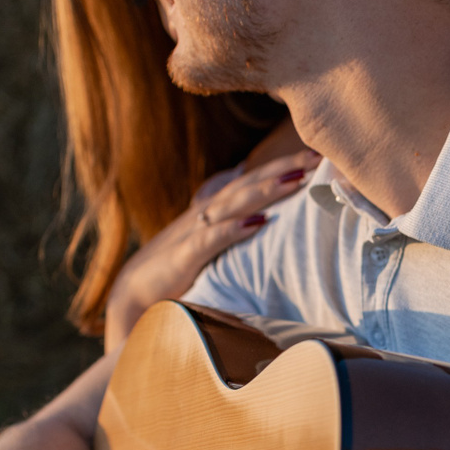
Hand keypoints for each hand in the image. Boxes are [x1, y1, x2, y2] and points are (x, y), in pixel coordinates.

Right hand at [103, 148, 321, 353]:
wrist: (133, 295)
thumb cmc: (175, 267)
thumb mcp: (206, 239)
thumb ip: (227, 217)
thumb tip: (253, 197)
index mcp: (212, 210)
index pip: (251, 180)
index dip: (280, 166)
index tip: (315, 155)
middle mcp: (205, 214)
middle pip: (247, 184)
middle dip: (281, 168)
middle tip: (316, 155)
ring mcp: (193, 233)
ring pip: (233, 204)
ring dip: (264, 190)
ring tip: (294, 179)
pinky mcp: (184, 257)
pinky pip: (210, 239)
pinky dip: (233, 229)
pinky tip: (257, 222)